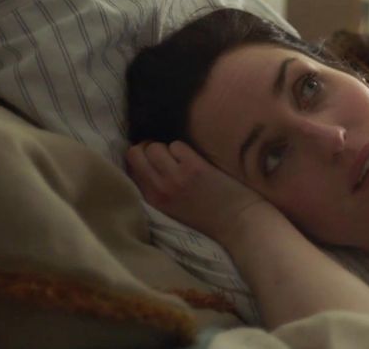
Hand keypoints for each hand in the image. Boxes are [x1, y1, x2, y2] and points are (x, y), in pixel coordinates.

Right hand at [126, 140, 266, 242]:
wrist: (239, 224)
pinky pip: (178, 145)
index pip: (130, 169)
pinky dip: (186, 149)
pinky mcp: (194, 168)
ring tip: (184, 159)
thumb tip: (145, 163)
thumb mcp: (171, 209)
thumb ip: (156, 189)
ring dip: (169, 148)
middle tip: (166, 154)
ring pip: (156, 146)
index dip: (140, 159)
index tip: (153, 159)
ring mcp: (175, 178)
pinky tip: (198, 160)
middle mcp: (159, 189)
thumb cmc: (209, 216)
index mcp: (152, 201)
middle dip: (148, 148)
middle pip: (136, 153)